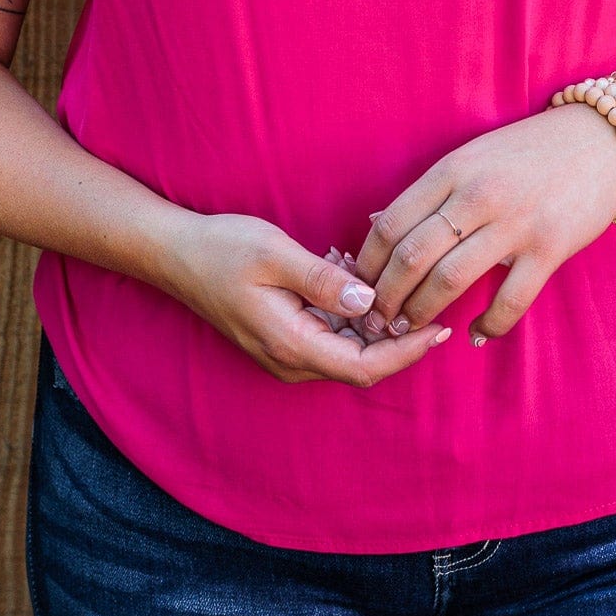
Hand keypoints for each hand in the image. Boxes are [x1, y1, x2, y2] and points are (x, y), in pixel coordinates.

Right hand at [164, 211, 450, 385]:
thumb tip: (370, 302)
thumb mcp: (276, 255)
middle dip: (396, 331)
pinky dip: (348, 309)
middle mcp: (291, 359)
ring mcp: (286, 352)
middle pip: (363, 362)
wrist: (175, 254)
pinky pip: (329, 334)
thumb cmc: (222, 249)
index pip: (366, 366)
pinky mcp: (284, 337)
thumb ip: (324, 282)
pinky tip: (343, 268)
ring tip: (371, 267)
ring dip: (369, 315)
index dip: (408, 352)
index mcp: (292, 344)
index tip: (440, 328)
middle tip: (418, 287)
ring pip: (348, 347)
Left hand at [352, 106, 615, 346]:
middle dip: (387, 297)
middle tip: (376, 320)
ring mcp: (514, 222)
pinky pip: (510, 300)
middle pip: (412, 256)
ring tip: (412, 329)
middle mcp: (477, 194)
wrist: (602, 140)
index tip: (359, 287)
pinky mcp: (549, 247)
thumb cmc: (528, 151)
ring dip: (423, 313)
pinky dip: (488, 324)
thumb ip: (430, 193)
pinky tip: (475, 334)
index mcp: (452, 169)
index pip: (391, 223)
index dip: (367, 263)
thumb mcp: (472, 157)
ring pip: (450, 280)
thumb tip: (375, 226)